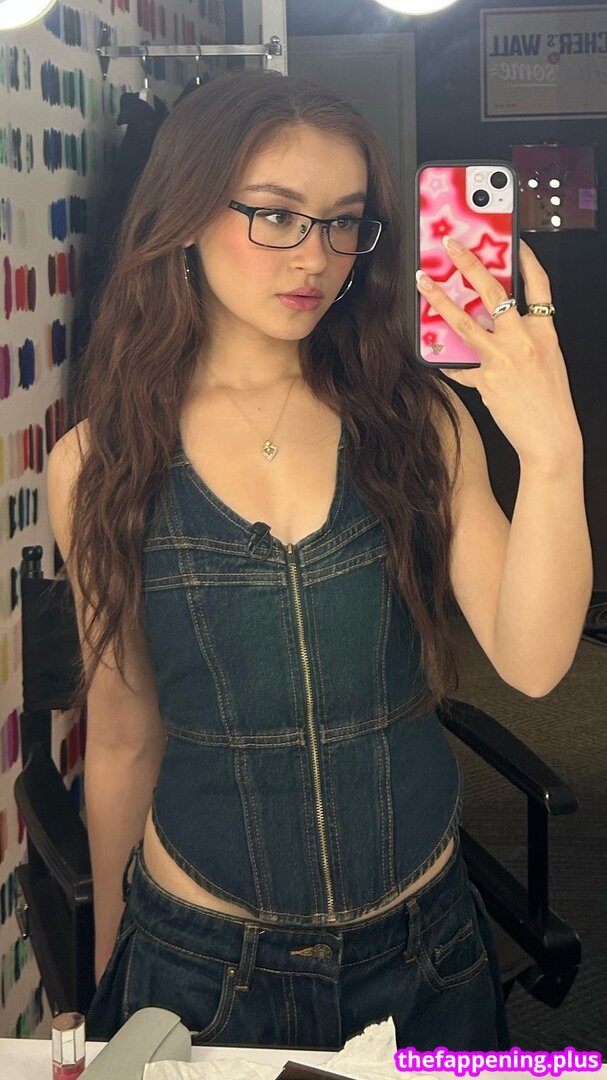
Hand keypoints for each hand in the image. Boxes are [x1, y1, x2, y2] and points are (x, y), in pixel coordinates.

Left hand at [415, 238, 582, 469]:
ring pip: (464, 322)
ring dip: (439, 299)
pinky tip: (436, 354)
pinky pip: (459, 366)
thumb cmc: (551, 401)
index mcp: (544, 332)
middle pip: (493, 292)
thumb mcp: (548, 359)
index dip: (525, 258)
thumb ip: (526, 337)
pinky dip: (447, 361)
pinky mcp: (485, 381)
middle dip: (469, 263)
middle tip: (451, 246)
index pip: (538, 284)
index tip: (512, 241)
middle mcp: (523, 340)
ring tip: (424, 283)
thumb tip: (495, 322)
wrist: (551, 437)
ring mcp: (503, 359)